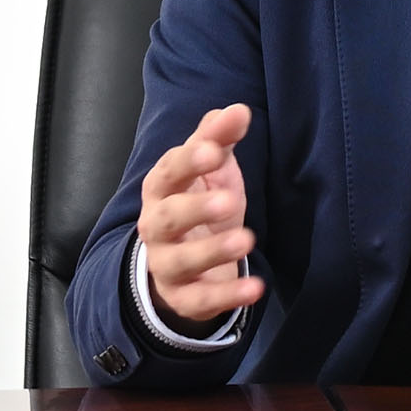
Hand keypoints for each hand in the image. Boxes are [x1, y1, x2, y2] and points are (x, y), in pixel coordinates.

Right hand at [136, 103, 263, 333]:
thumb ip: (219, 138)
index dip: (188, 162)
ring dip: (212, 251)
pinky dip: (227, 296)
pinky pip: (200, 301)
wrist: (185, 262)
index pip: (168, 172)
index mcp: (161, 188)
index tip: (214, 151)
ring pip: (180, 261)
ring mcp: (166, 264)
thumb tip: (238, 109)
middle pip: (165, 219)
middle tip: (229, 201)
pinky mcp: (183, 297)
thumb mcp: (210, 168)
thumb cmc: (199, 202)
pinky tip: (255, 288)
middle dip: (194, 209)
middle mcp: (156, 227)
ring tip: (247, 240)